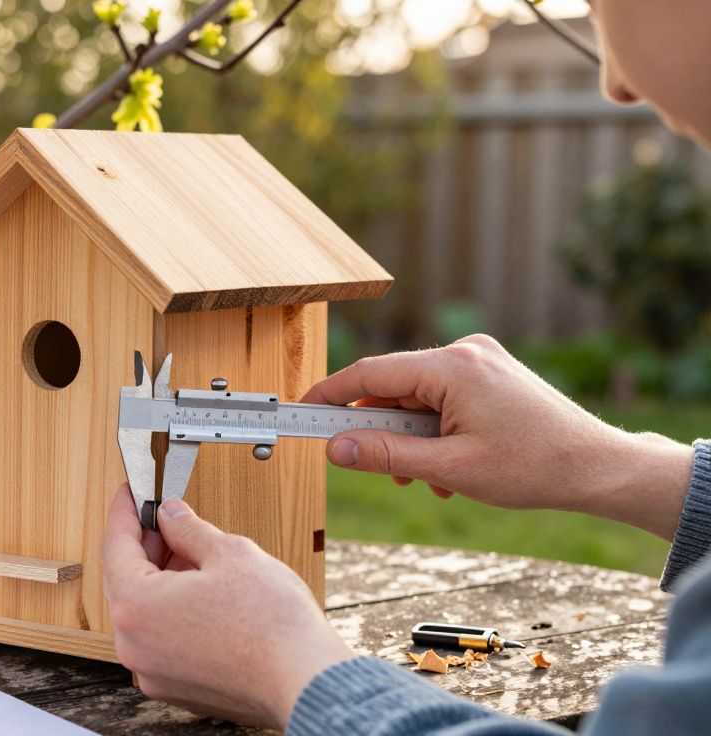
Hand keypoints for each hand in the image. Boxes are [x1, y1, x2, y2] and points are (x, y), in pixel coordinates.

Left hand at [101, 484, 352, 728]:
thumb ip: (188, 529)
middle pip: (126, 580)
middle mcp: (134, 645)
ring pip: (145, 612)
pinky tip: (200, 593)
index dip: (125, 512)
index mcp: (137, 607)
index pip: (115, 546)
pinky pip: (161, 638)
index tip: (130, 493)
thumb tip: (171, 516)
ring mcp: (152, 671)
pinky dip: (172, 611)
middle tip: (166, 519)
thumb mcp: (228, 553)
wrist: (305, 683)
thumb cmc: (272, 626)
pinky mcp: (175, 686)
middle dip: (146, 545)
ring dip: (161, 579)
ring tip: (193, 554)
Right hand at [300, 334, 692, 539]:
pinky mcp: (489, 374)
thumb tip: (335, 448)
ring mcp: (479, 361)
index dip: (330, 396)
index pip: (369, 374)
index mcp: (453, 367)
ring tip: (427, 476)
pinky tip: (446, 465)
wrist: (598, 468)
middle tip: (376, 468)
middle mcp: (464, 353)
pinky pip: (440, 398)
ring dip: (409, 437)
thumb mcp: (449, 467)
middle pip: (392, 386)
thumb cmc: (535, 467)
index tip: (300, 412)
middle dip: (379, 429)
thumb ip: (384, 454)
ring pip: (415, 397)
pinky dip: (432, 430)